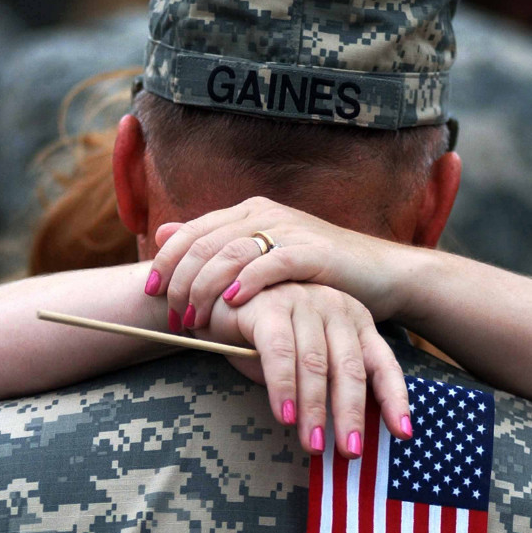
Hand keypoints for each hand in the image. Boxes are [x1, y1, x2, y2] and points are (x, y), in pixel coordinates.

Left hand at [144, 197, 411, 330]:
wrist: (381, 274)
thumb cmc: (318, 276)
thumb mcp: (263, 259)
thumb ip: (217, 248)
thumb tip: (165, 233)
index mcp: (247, 212)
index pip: (190, 231)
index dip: (164, 261)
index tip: (150, 293)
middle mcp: (264, 213)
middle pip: (202, 244)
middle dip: (179, 283)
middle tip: (174, 318)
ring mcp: (288, 229)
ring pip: (228, 254)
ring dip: (204, 290)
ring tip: (194, 320)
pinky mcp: (312, 251)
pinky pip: (269, 264)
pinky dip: (245, 283)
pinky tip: (232, 304)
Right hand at [196, 282, 411, 458]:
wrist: (217, 301)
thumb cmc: (266, 336)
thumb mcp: (306, 360)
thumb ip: (327, 384)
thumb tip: (347, 433)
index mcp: (354, 320)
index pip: (382, 363)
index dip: (394, 399)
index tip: (402, 433)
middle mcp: (335, 307)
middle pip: (350, 369)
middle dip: (351, 415)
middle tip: (350, 452)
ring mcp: (303, 302)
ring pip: (315, 364)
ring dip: (315, 409)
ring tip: (314, 444)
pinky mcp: (270, 306)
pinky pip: (279, 352)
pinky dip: (283, 387)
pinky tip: (284, 415)